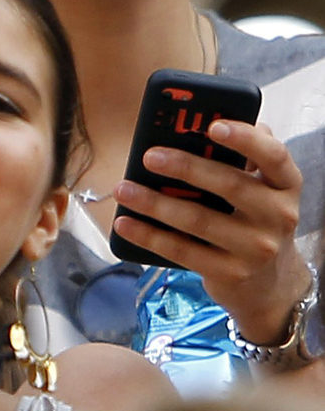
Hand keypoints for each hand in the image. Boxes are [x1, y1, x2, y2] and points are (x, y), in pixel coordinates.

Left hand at [112, 120, 311, 344]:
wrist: (268, 286)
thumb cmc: (256, 223)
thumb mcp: (264, 191)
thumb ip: (248, 158)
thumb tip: (215, 125)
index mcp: (287, 185)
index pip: (274, 155)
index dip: (245, 139)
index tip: (212, 126)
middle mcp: (278, 216)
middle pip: (228, 185)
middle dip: (185, 167)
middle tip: (150, 156)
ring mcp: (255, 248)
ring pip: (198, 220)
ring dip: (155, 203)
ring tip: (124, 190)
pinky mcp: (229, 274)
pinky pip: (182, 251)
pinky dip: (149, 236)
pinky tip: (126, 224)